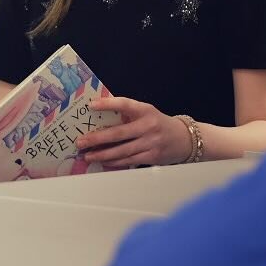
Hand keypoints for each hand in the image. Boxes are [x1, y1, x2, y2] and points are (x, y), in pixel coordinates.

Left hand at [78, 96, 192, 168]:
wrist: (184, 139)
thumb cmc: (159, 123)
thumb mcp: (147, 113)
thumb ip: (128, 114)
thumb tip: (100, 116)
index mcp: (145, 110)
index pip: (124, 104)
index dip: (108, 104)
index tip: (91, 105)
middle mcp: (148, 126)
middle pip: (118, 133)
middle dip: (97, 138)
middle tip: (81, 142)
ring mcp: (151, 143)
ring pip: (122, 150)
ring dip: (102, 154)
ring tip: (88, 155)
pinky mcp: (152, 157)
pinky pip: (129, 160)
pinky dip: (115, 162)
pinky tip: (104, 162)